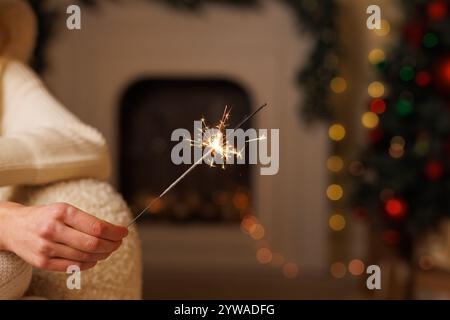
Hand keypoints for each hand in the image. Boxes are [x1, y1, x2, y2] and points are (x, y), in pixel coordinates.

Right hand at [0, 202, 127, 271]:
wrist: (13, 227)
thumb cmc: (46, 216)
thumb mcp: (64, 209)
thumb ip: (86, 220)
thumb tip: (113, 232)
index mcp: (62, 212)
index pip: (96, 227)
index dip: (114, 232)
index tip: (123, 232)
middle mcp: (53, 229)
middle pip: (93, 243)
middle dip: (111, 245)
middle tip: (118, 243)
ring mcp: (47, 247)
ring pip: (85, 256)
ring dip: (102, 254)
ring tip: (108, 250)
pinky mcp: (42, 262)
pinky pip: (73, 267)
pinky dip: (89, 264)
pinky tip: (95, 258)